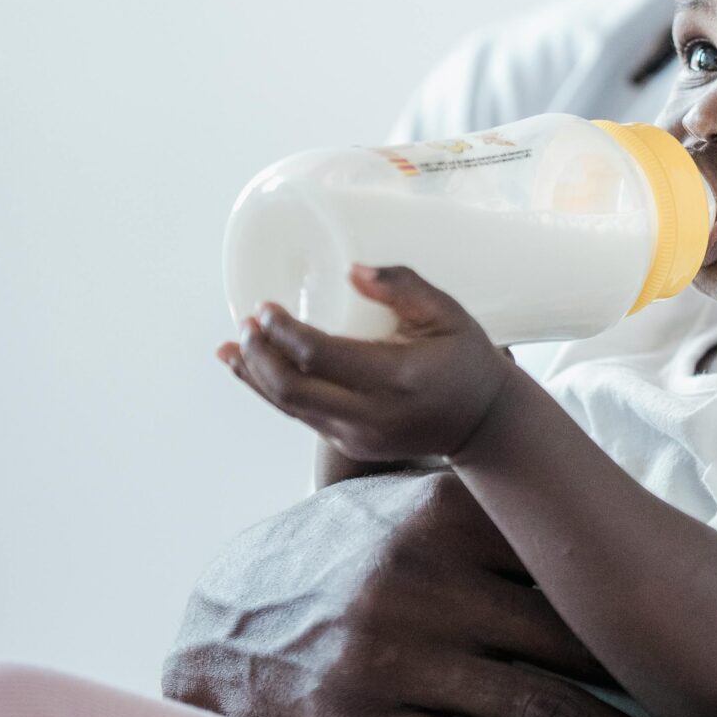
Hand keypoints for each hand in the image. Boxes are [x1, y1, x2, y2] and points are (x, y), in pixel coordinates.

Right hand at [161, 470, 662, 716]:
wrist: (224, 632)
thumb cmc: (332, 558)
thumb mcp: (393, 499)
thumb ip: (465, 479)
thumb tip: (532, 399)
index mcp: (442, 516)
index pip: (568, 553)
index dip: (637, 590)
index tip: (697, 614)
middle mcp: (425, 579)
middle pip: (570, 635)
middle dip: (641, 671)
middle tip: (706, 696)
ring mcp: (399, 651)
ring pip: (539, 704)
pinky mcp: (373, 716)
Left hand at [220, 265, 514, 463]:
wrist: (483, 423)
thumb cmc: (466, 360)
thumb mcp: (449, 314)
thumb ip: (404, 287)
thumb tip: (352, 270)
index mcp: (397, 377)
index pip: (320, 356)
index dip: (284, 332)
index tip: (265, 307)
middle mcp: (372, 413)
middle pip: (291, 389)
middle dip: (259, 355)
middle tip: (247, 324)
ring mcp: (357, 436)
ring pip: (288, 407)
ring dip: (254, 376)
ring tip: (232, 346)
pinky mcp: (350, 446)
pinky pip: (300, 417)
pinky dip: (271, 392)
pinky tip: (251, 371)